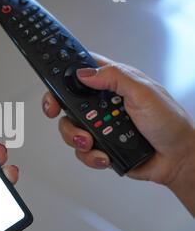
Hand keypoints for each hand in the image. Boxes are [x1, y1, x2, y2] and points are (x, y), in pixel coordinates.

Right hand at [42, 52, 194, 214]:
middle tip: (57, 113)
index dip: (62, 75)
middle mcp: (103, 103)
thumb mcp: (144, 92)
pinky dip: (90, 155)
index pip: (81, 71)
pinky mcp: (100, 145)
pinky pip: (81, 150)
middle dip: (59, 110)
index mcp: (114, 84)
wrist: (177, 159)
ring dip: (76, 137)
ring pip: (70, 128)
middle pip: (66, 101)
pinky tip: (104, 155)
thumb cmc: (170, 123)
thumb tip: (86, 73)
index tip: (53, 85)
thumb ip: (115, 77)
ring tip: (92, 142)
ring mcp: (100, 125)